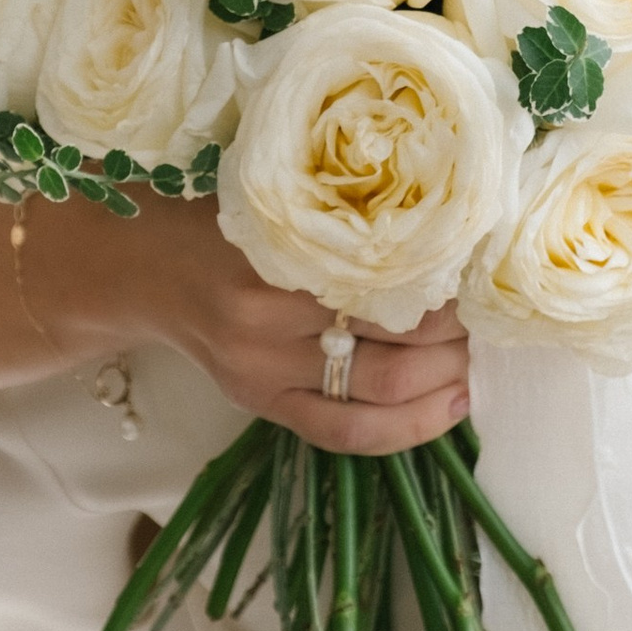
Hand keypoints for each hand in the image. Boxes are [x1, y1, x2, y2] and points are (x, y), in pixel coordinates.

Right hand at [38, 196, 470, 457]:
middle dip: (456, 334)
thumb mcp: (279, 197)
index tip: (482, 268)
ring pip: (378, 391)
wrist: (146, 267)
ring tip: (473, 359)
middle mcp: (265, 317)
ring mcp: (262, 369)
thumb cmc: (225, 217)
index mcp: (274, 249)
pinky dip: (407, 428)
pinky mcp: (261, 403)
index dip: (449, 281)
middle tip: (485, 316)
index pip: (386, 277)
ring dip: (444, 379)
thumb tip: (452, 227)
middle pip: (393, 340)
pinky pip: (344, 433)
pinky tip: (450, 408)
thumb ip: (346, 213)